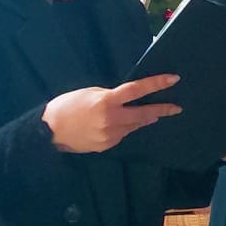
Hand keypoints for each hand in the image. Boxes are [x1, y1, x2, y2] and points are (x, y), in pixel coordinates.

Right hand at [41, 75, 180, 153]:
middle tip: (176, 107)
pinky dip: (125, 128)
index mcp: (106, 101)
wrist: (49, 131)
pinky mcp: (107, 146)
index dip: (156, 84)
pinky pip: (122, 135)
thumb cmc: (68, 105)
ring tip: (152, 114)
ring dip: (143, 119)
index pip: (137, 90)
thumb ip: (111, 96)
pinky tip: (119, 124)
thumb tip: (129, 100)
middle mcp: (112, 119)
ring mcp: (110, 135)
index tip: (174, 79)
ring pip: (134, 125)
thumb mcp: (90, 93)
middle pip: (143, 113)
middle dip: (162, 109)